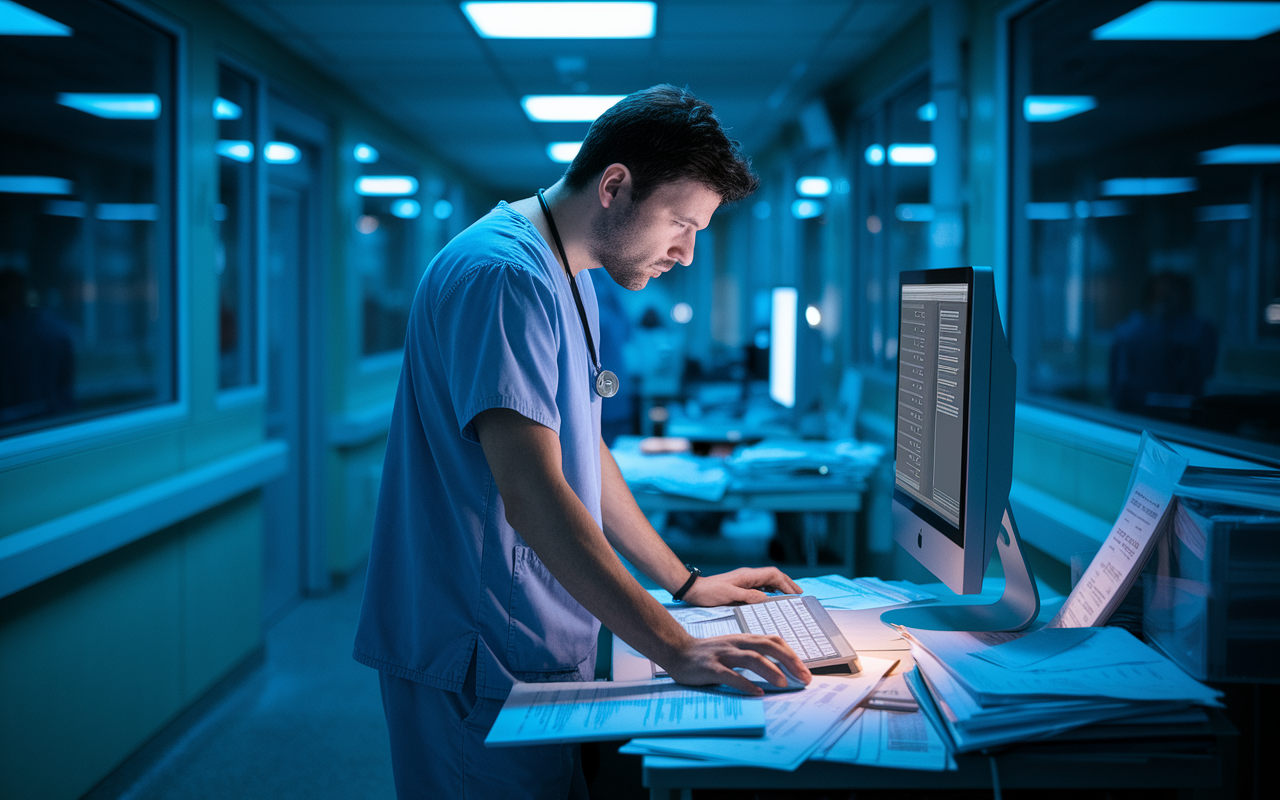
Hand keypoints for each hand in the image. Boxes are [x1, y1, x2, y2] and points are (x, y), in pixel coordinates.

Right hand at [662, 633, 811, 694]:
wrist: (677, 651)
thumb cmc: (708, 653)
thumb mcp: (733, 648)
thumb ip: (751, 654)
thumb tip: (778, 669)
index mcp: (743, 639)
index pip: (773, 641)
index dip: (791, 654)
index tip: (804, 671)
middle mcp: (736, 643)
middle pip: (767, 646)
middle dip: (789, 661)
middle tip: (804, 677)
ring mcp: (723, 655)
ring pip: (751, 658)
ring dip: (770, 670)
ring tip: (783, 683)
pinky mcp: (710, 667)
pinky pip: (730, 675)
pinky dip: (745, 683)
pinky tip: (756, 692)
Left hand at [679, 566, 801, 606]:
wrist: (695, 591)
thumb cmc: (710, 593)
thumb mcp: (730, 596)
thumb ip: (749, 596)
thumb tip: (767, 598)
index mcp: (748, 576)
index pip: (773, 575)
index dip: (786, 583)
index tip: (796, 593)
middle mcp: (748, 576)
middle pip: (773, 576)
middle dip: (787, 584)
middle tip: (799, 594)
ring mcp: (745, 580)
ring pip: (768, 581)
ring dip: (780, 587)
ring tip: (790, 596)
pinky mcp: (741, 586)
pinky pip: (761, 586)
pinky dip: (771, 591)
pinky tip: (773, 598)